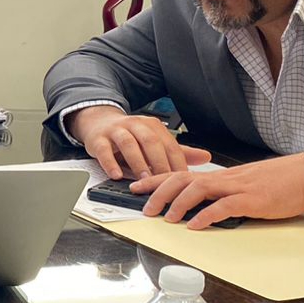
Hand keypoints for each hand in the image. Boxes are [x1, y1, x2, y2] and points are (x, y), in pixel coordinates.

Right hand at [68, 105, 210, 179]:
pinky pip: (104, 150)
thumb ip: (177, 151)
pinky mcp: (97, 139)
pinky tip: (116, 175)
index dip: (177, 161)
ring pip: (128, 143)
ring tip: (144, 179)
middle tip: (165, 180)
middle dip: (159, 161)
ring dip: (137, 162)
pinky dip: (110, 163)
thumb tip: (206, 157)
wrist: (98, 122)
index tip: (183, 179)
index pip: (168, 143)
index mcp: (152, 126)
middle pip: (150, 141)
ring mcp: (115, 131)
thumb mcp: (154, 141)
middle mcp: (134, 125)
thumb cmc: (129, 135)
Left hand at [128, 152, 303, 228]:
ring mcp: (237, 187)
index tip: (137, 186)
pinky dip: (206, 216)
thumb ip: (224, 193)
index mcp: (221, 176)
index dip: (156, 179)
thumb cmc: (279, 182)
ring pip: (198, 189)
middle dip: (158, 192)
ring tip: (166, 218)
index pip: (181, 173)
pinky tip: (195, 226)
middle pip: (182, 179)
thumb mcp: (245, 185)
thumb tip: (204, 206)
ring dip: (178, 204)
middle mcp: (224, 178)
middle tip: (144, 208)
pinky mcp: (252, 200)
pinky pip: (224, 206)